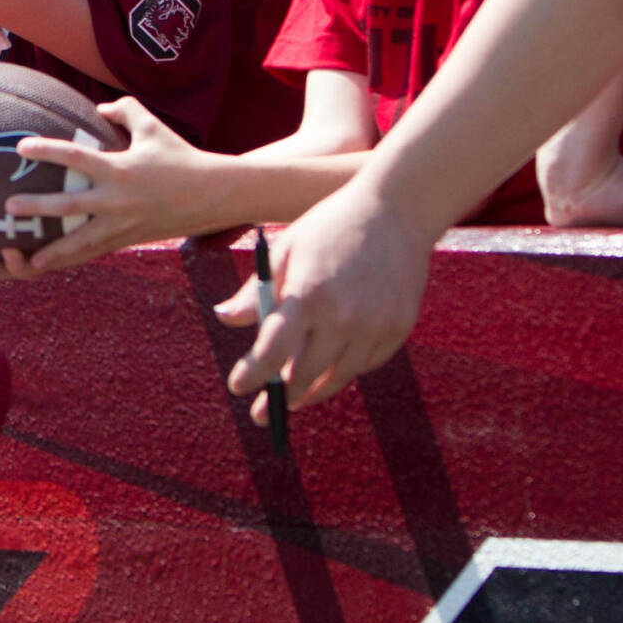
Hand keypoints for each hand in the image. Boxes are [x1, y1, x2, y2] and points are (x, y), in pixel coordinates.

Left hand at [0, 97, 223, 273]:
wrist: (213, 195)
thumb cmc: (180, 156)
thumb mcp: (152, 126)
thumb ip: (123, 111)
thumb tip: (98, 107)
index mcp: (120, 169)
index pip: (76, 158)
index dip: (47, 151)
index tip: (20, 147)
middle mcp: (117, 201)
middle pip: (69, 207)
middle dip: (38, 208)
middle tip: (8, 208)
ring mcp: (122, 225)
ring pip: (81, 243)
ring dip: (53, 251)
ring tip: (26, 258)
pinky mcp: (128, 240)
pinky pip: (95, 252)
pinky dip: (74, 259)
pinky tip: (54, 267)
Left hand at [213, 179, 433, 422]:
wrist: (397, 210)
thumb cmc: (331, 227)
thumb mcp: (286, 249)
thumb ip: (256, 291)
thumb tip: (224, 318)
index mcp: (308, 293)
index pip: (272, 350)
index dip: (253, 374)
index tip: (238, 387)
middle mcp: (344, 316)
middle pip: (304, 374)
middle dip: (279, 395)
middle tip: (264, 412)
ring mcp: (375, 326)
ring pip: (337, 377)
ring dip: (312, 391)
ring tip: (293, 397)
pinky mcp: (398, 329)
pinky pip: (365, 364)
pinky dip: (345, 370)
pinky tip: (330, 370)